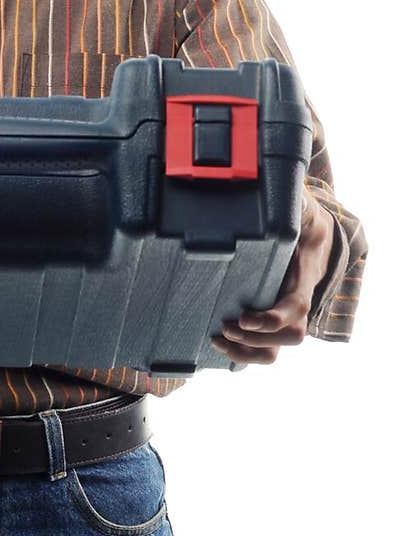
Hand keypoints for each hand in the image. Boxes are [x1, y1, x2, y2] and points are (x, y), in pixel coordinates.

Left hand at [210, 190, 334, 364]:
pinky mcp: (273, 321)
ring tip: (218, 339)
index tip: (245, 318)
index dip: (273, 319)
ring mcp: (287, 314)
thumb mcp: (300, 205)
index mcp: (305, 275)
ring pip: (278, 349)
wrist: (316, 235)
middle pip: (291, 336)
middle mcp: (299, 300)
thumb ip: (290, 199)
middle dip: (257, 339)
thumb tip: (260, 182)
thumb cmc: (304, 218)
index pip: (296, 307)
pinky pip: (265, 348)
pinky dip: (244, 353)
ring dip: (248, 352)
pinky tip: (219, 345)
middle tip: (225, 327)